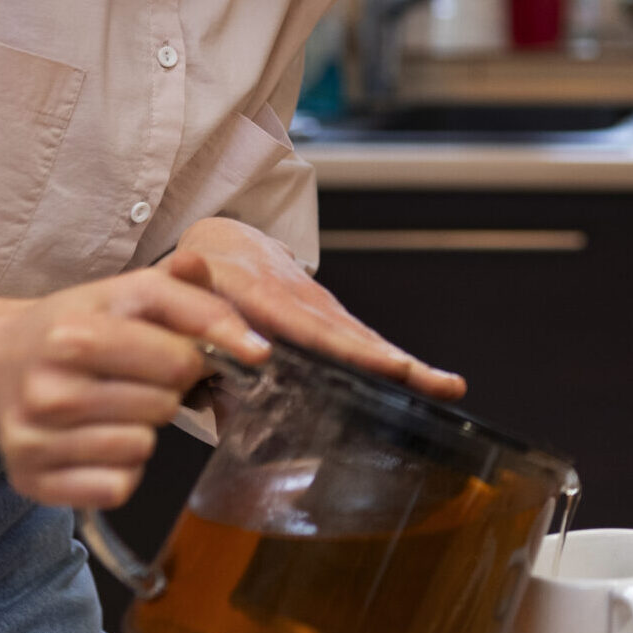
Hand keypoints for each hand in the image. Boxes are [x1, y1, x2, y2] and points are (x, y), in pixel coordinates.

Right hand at [0, 251, 268, 507]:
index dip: (196, 358)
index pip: (179, 360)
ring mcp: (34, 437)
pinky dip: (120, 470)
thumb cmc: (78, 326)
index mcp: (73, 332)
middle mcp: (47, 387)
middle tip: (138, 379)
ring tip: (114, 408)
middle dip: (166, 392)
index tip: (191, 354)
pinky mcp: (32, 479)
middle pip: (163, 406)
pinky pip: (116, 487)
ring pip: (141, 448)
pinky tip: (98, 443)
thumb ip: (191, 296)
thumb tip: (254, 345)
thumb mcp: (127, 294)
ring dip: (143, 431)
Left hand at [173, 216, 463, 399]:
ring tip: (450, 387)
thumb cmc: (197, 282)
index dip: (329, 341)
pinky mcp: (334, 322)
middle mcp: (301, 299)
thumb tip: (190, 301)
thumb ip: (185, 305)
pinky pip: (367, 345)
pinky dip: (402, 365)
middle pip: (345, 334)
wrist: (225, 245)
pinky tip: (439, 386)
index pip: (299, 322)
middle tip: (422, 379)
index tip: (356, 360)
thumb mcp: (182, 292)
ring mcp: (323, 311)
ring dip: (408, 365)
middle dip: (383, 358)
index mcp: (259, 293)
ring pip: (365, 340)